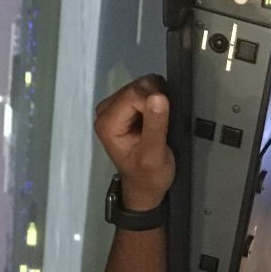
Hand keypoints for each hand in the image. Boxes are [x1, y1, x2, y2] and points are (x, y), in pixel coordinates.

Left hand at [93, 75, 175, 210]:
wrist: (145, 186)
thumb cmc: (149, 175)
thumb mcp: (154, 155)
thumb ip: (155, 125)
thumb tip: (159, 96)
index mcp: (107, 122)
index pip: (134, 94)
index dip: (154, 102)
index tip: (164, 122)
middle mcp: (105, 110)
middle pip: (136, 87)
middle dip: (156, 99)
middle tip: (164, 123)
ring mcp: (114, 106)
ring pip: (141, 85)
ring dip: (157, 98)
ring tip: (161, 121)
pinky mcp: (123, 105)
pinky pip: (143, 90)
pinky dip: (155, 98)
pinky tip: (157, 116)